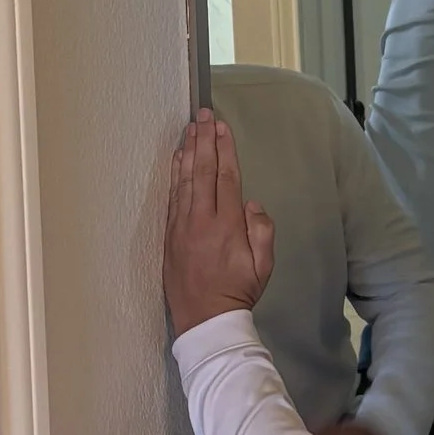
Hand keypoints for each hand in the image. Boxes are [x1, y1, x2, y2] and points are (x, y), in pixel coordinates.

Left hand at [163, 110, 275, 338]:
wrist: (206, 320)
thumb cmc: (238, 292)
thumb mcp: (264, 266)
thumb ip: (262, 230)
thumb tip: (251, 203)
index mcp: (227, 226)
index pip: (225, 177)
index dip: (224, 149)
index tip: (221, 127)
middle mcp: (201, 220)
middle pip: (202, 171)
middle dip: (203, 140)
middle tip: (202, 114)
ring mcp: (182, 226)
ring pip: (183, 180)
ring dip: (187, 151)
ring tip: (189, 128)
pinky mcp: (169, 235)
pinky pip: (172, 196)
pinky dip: (174, 174)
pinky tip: (177, 159)